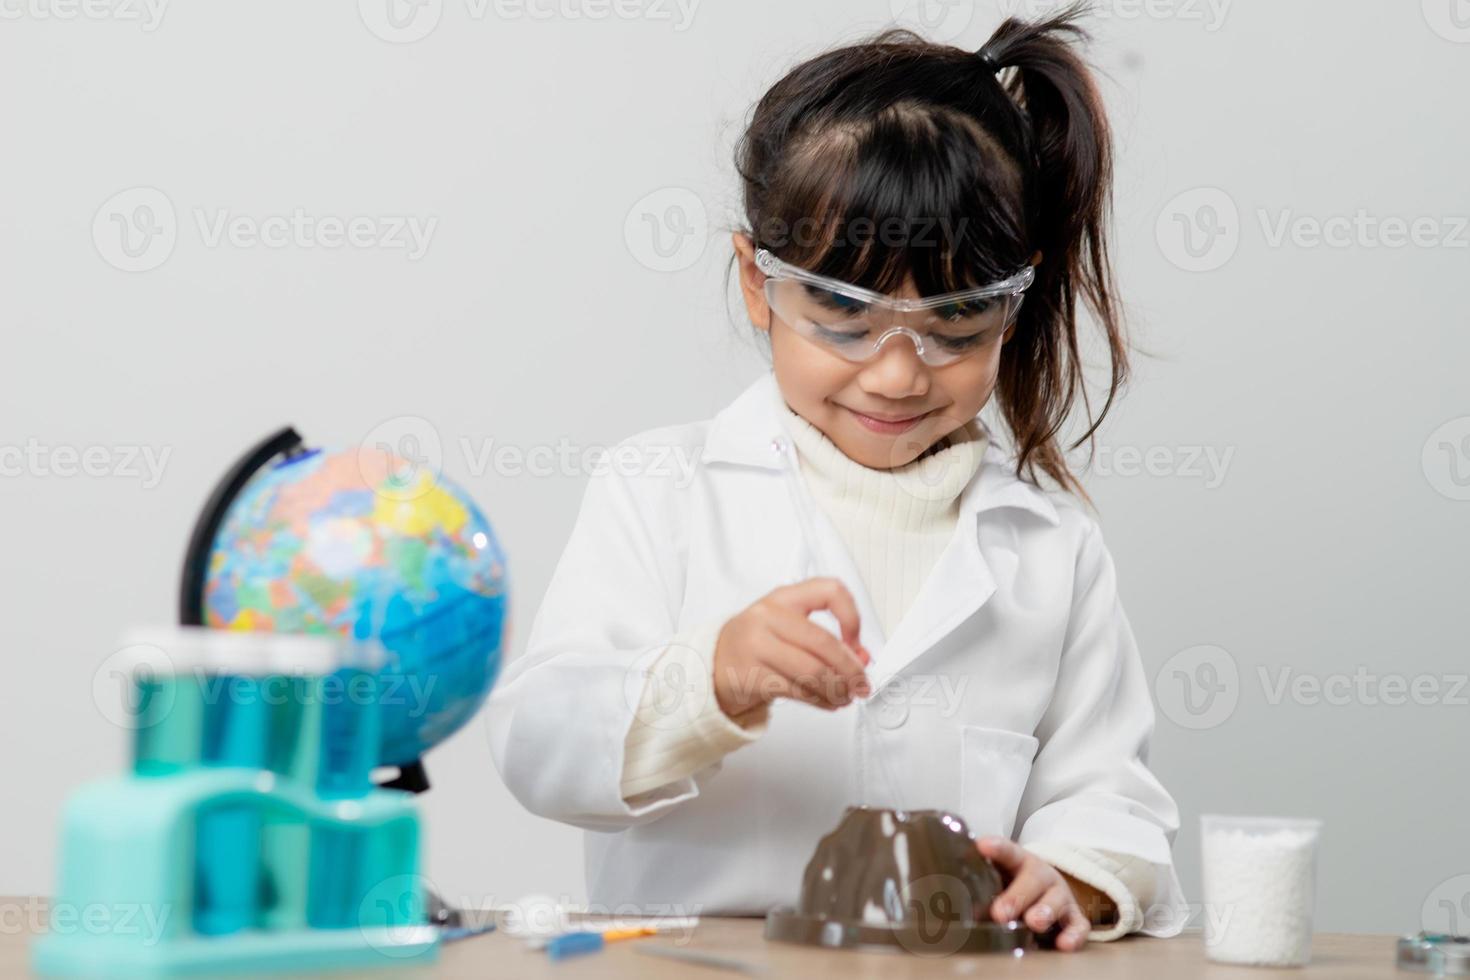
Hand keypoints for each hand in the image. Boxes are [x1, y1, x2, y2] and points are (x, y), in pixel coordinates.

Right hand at [713, 577, 870, 715]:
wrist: (715, 662)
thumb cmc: (759, 641)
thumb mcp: (790, 626)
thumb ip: (828, 637)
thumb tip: (863, 658)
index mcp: (784, 597)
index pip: (829, 592)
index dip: (851, 617)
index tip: (856, 640)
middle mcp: (768, 617)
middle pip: (823, 643)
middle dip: (850, 669)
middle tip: (861, 683)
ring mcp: (757, 646)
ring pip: (812, 672)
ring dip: (837, 690)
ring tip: (846, 696)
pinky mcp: (752, 675)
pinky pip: (798, 691)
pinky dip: (821, 701)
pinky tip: (828, 702)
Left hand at [976, 837, 1090, 951]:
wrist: (1047, 890)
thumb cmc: (1015, 884)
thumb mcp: (1000, 877)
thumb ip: (983, 883)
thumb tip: (951, 897)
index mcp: (1020, 862)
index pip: (1008, 852)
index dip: (997, 848)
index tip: (983, 846)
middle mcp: (1042, 876)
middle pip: (1032, 880)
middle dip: (1016, 897)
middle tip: (1000, 913)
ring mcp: (1060, 895)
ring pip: (1056, 901)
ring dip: (1044, 912)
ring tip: (1033, 923)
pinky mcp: (1074, 916)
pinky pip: (1078, 925)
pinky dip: (1073, 935)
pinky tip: (1063, 944)